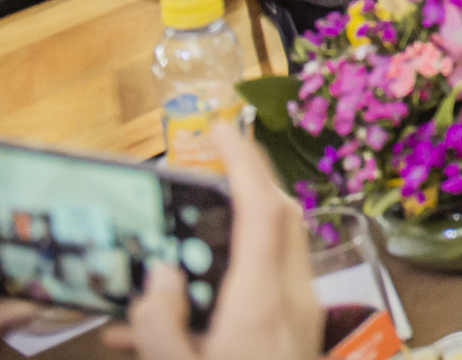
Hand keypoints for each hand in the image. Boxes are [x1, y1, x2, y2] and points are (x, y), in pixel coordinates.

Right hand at [114, 124, 320, 359]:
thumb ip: (158, 326)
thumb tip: (158, 275)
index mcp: (261, 306)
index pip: (261, 211)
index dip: (243, 162)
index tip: (221, 127)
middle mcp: (293, 301)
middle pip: (282, 218)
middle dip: (254, 178)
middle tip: (218, 155)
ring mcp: (303, 316)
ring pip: (286, 245)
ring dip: (252, 219)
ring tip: (207, 213)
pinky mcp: (301, 335)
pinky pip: (279, 282)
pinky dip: (248, 267)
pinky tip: (202, 292)